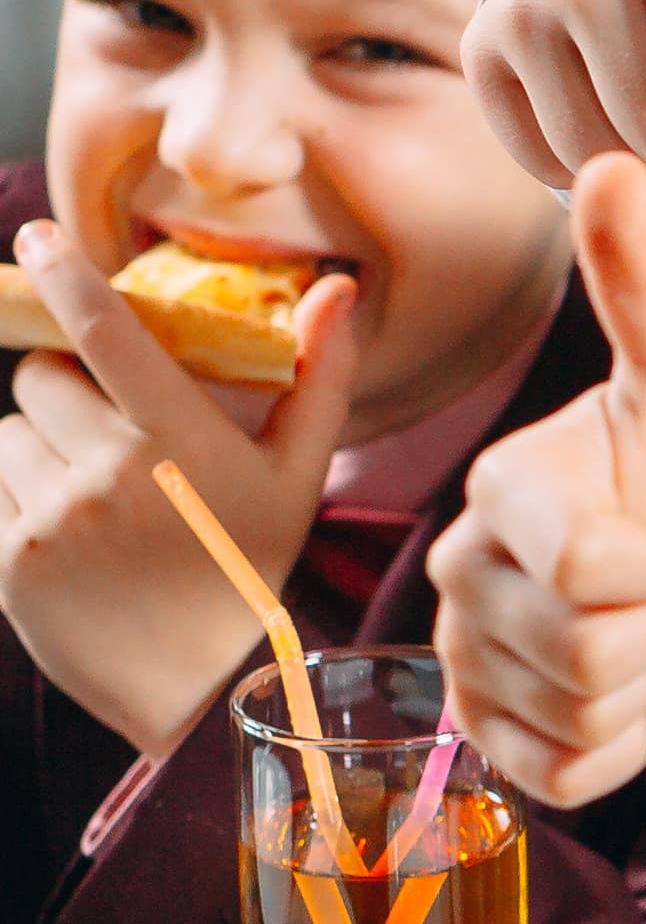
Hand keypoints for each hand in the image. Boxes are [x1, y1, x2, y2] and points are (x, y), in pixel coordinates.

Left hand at [0, 223, 360, 753]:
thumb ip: (320, 377)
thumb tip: (334, 287)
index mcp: (183, 445)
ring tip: (92, 499)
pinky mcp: (10, 560)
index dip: (67, 275)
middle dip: (64, 390)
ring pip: (9, 435)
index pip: (108, 334)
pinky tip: (68, 537)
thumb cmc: (251, 566)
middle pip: (43, 379)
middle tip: (107, 434)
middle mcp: (113, 476)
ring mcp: (54, 520)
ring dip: (39, 450)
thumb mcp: (297, 477)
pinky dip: (21, 499)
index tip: (38, 238)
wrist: (197, 685)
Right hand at [432, 159, 645, 801]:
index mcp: (503, 489)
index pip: (575, 568)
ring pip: (576, 711)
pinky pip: (552, 777)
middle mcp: (460, 570)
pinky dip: (615, 755)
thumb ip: (643, 283)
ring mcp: (467, 656)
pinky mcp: (491, 729)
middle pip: (579, 647)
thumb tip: (612, 160)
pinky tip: (631, 703)